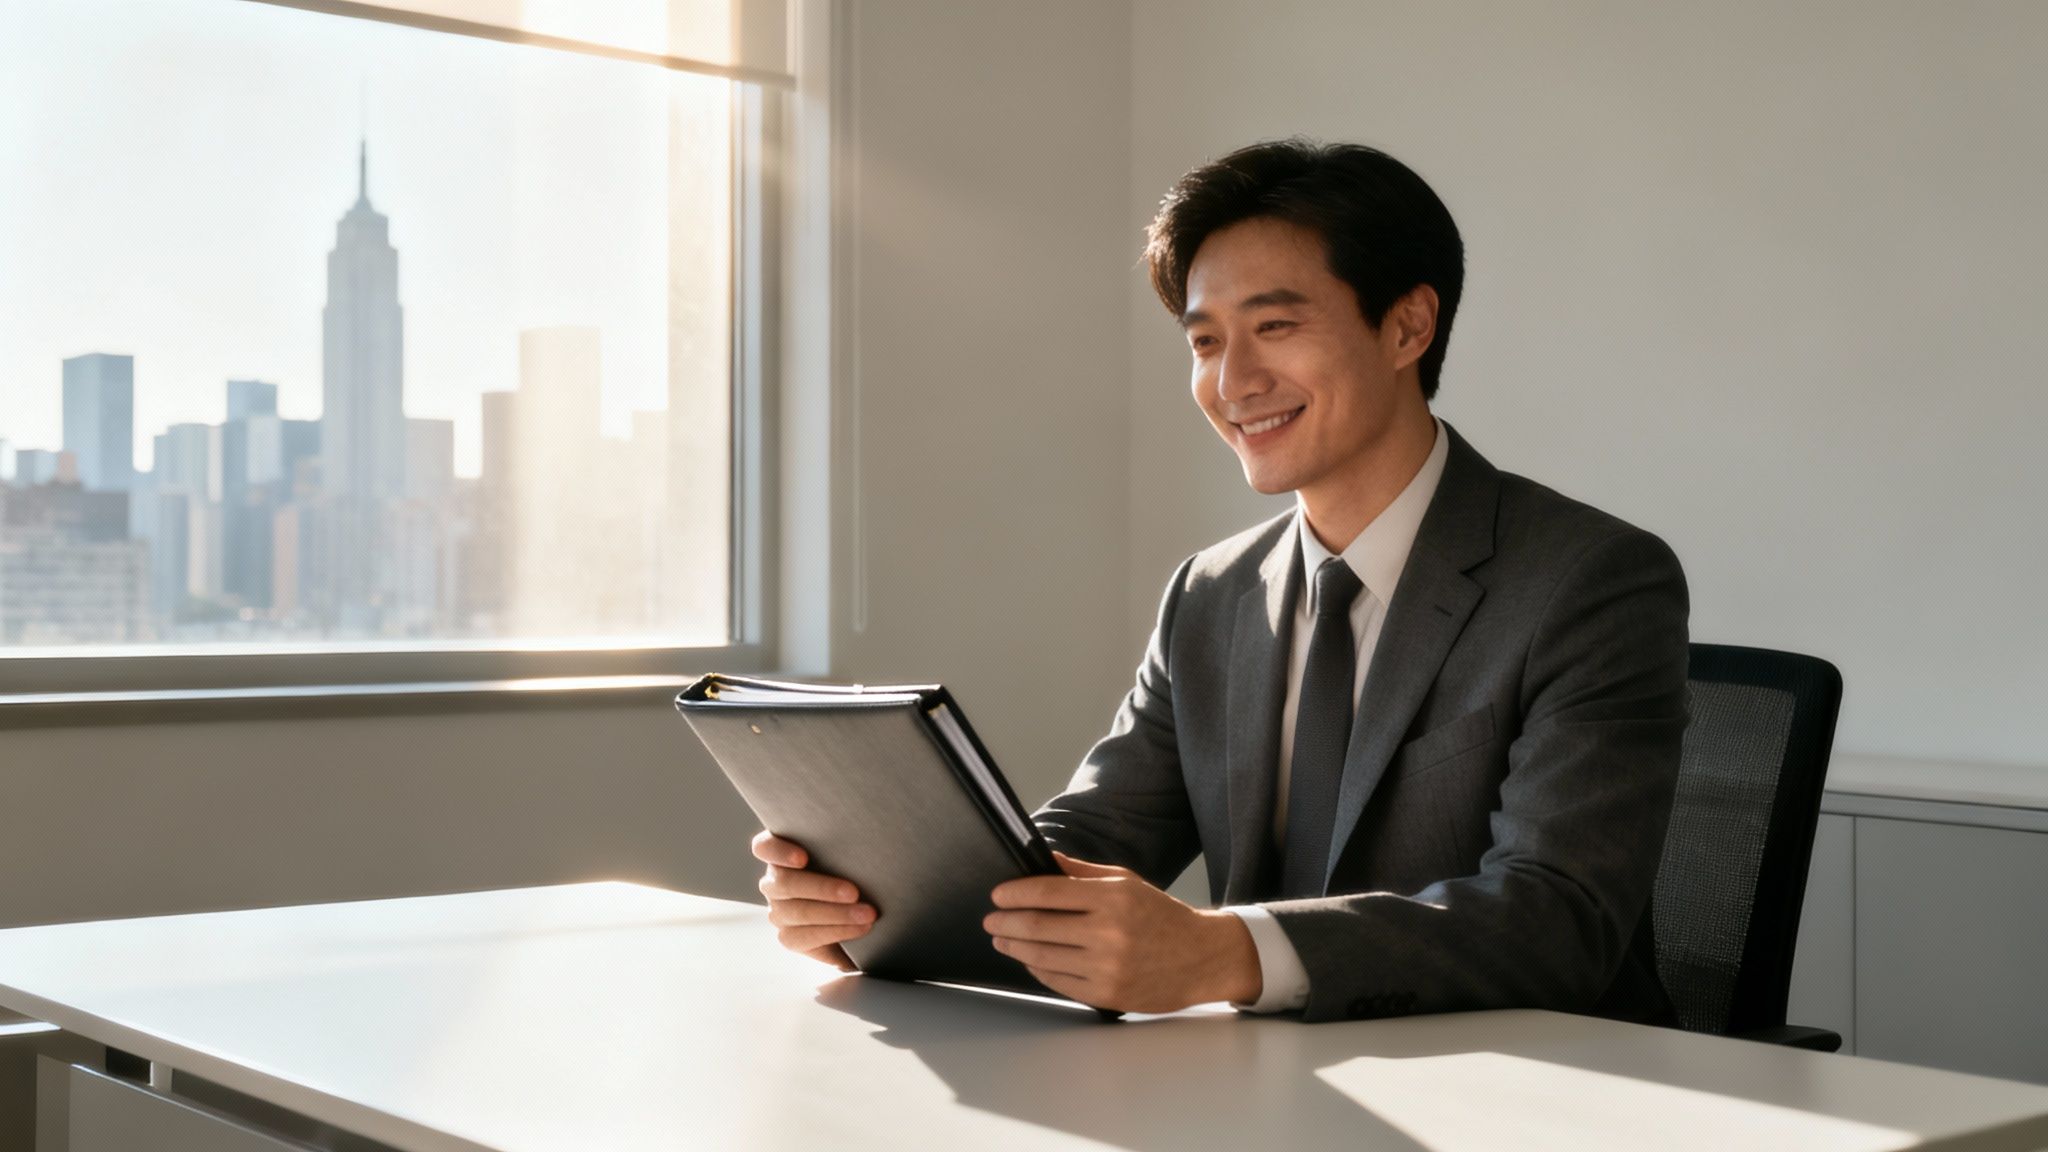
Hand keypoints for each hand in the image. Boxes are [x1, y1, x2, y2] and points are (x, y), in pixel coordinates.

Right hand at [752, 830, 873, 970]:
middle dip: (822, 888)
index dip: (779, 851)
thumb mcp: (845, 855)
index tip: (802, 858)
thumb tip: (865, 836)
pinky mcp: (789, 937)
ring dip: (837, 914)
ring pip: (798, 912)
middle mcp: (774, 882)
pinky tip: (859, 929)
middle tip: (854, 893)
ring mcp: (779, 911)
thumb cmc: (850, 871)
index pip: (764, 847)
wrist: (855, 910)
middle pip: (785, 883)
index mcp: (781, 854)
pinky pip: (806, 937)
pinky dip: (837, 931)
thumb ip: (840, 846)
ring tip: (867, 915)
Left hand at [984, 852, 1260, 1012]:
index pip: (1048, 892)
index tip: (997, 894)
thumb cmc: (1161, 916)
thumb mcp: (1126, 882)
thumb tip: (1043, 859)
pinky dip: (1037, 970)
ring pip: (1042, 957)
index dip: (1014, 893)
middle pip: (1037, 926)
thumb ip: (1081, 873)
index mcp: (1113, 898)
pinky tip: (1030, 960)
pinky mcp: (1107, 995)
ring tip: (1002, 940)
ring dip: (1015, 948)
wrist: (1202, 958)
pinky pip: (1058, 982)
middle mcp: (1108, 933)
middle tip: (990, 920)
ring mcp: (1107, 967)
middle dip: (1005, 923)